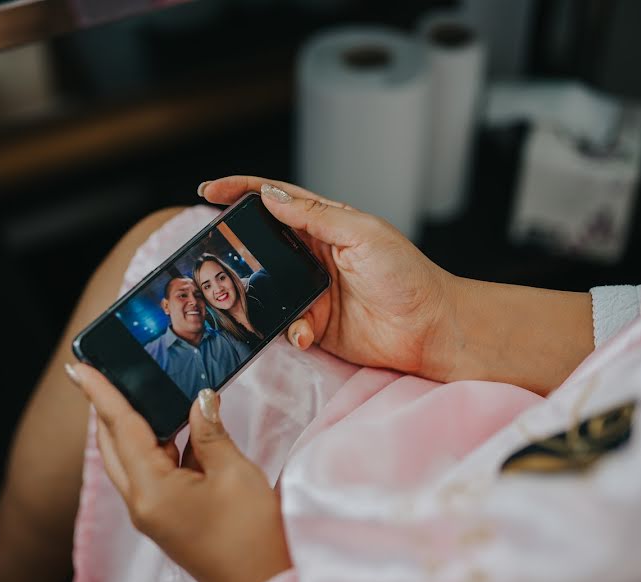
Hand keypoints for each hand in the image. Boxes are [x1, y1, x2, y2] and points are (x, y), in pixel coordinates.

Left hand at [67, 363, 290, 581]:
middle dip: (109, 409)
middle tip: (105, 374)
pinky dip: (161, 445)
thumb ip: (209, 430)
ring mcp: (154, 513)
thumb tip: (199, 398)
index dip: (102, 393)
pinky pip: (154, 472)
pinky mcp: (169, 517)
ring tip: (143, 392)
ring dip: (136, 427)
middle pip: (115, 445)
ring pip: (133, 459)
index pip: (121, 428)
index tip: (81, 367)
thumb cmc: (252, 535)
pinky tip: (179, 427)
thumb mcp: (233, 472)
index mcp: (151, 491)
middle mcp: (143, 503)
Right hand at [201, 176, 458, 381]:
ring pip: (268, 287)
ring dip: (258, 294)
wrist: (431, 330)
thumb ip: (316, 216)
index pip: (276, 200)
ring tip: (245, 296)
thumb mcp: (363, 235)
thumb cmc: (408, 277)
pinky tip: (304, 332)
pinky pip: (285, 324)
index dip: (241, 191)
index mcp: (326, 224)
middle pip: (263, 243)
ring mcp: (312, 290)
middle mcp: (314, 255)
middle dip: (236, 246)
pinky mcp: (315, 324)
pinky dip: (289, 329)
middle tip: (211, 249)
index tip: (209, 190)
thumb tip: (271, 196)